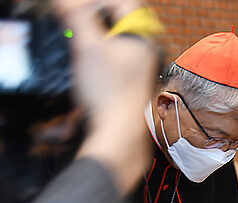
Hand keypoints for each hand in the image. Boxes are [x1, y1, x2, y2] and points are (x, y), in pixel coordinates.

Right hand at [53, 0, 159, 194]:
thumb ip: (76, 15)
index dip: (99, 4)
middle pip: (122, 21)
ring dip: (99, 40)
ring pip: (120, 41)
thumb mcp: (86, 47)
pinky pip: (120, 61)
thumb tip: (66, 3)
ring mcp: (145, 69)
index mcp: (146, 37)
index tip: (80, 12)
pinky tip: (93, 71)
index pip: (125, 2)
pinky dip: (104, 59)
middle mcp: (151, 52)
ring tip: (85, 50)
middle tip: (80, 29)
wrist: (120, 135)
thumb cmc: (111, 97)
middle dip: (98, 20)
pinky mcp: (136, 84)